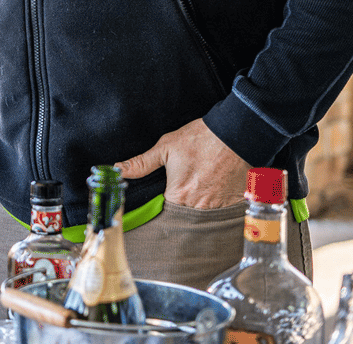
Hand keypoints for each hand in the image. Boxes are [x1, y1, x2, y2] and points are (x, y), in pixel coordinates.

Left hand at [116, 118, 249, 207]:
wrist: (234, 134)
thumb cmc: (199, 139)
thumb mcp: (165, 147)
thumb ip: (141, 164)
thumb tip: (118, 169)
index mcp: (178, 195)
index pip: (163, 213)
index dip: (160, 208)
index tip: (161, 201)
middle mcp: (198, 205)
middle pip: (183, 217)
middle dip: (179, 209)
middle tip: (181, 192)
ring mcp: (217, 206)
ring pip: (202, 216)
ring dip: (197, 207)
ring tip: (197, 189)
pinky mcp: (233, 203)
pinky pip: (220, 212)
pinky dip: (215, 205)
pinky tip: (212, 190)